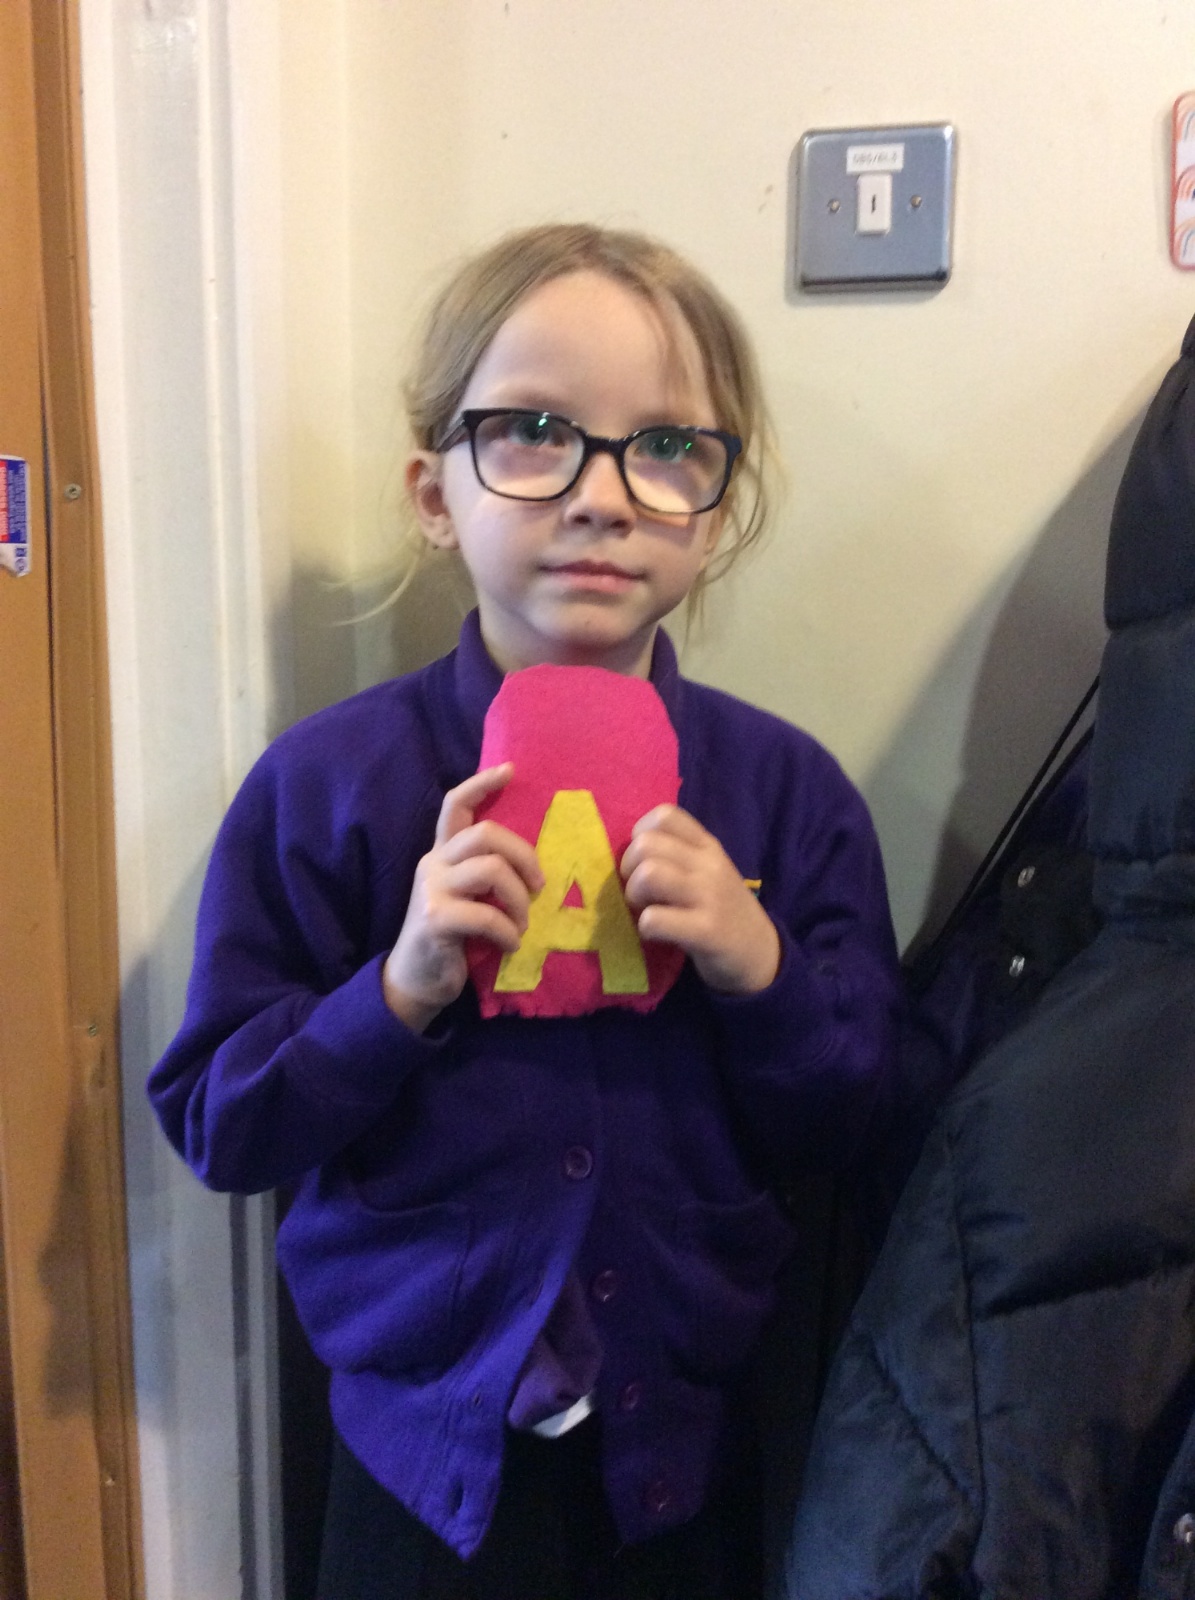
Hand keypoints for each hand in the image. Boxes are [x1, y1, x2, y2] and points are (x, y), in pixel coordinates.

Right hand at [383, 764, 543, 1031]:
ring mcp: (431, 889)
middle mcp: (433, 863)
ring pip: (492, 869)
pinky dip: (509, 932)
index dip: (482, 784)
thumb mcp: (468, 897)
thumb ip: (486, 873)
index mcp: (442, 853)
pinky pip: (487, 915)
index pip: (456, 805)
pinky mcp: (435, 918)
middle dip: (524, 856)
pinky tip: (510, 945)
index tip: (511, 770)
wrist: (417, 981)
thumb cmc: (453, 938)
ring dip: (520, 899)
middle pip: (486, 833)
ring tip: (522, 923)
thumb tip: (535, 865)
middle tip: (540, 887)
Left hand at [620, 805, 779, 995]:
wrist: (760, 954)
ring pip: (648, 874)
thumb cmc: (723, 910)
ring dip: (634, 895)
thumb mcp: (708, 872)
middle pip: (646, 844)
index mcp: (707, 846)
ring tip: (645, 909)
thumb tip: (629, 851)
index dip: (641, 835)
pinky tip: (655, 933)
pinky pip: (655, 919)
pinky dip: (646, 927)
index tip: (645, 861)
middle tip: (640, 892)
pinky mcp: (706, 931)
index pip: (665, 815)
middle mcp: (709, 865)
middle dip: (628, 869)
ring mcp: (710, 897)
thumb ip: (678, 854)